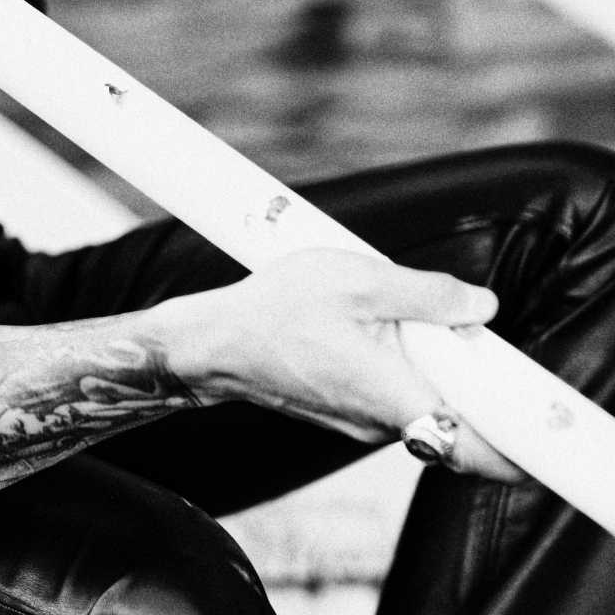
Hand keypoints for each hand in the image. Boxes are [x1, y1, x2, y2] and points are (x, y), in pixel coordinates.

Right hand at [169, 248, 523, 482]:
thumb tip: (481, 304)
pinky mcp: (345, 412)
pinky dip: (393, 361)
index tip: (505, 374)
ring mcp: (362, 423)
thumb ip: (428, 293)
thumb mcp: (359, 278)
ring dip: (422, 357)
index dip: (513, 426)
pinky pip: (390, 391)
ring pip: (419, 395)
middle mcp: (384, 424)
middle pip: (454, 409)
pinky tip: (362, 323)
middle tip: (443, 316)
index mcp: (397, 398)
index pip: (482, 448)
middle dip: (461, 364)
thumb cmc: (278, 310)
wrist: (213, 342)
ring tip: (385, 310)